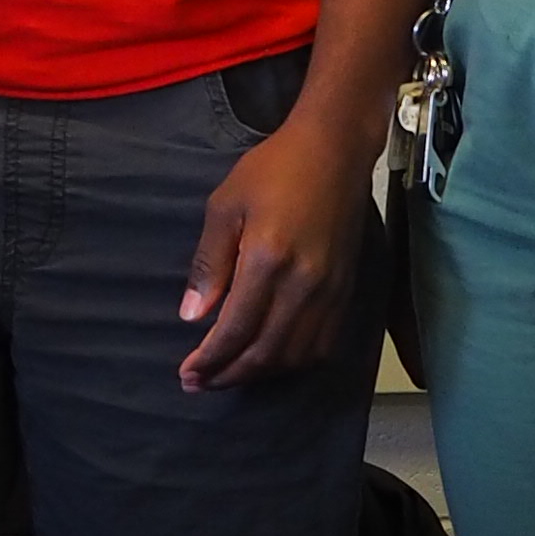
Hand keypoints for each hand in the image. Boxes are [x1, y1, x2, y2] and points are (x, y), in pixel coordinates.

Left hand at [177, 109, 375, 388]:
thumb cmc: (272, 170)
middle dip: (230, 374)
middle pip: (266, 352)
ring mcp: (331, 292)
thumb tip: (192, 316)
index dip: (210, 360)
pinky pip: (322, 344)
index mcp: (268, 261)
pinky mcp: (347, 291)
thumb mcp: (225, 206)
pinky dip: (294, 361)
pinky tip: (271, 359)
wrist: (334, 152)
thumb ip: (209, 263)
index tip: (187, 374)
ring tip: (229, 374)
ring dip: (260, 372)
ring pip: (296, 355)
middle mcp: (304, 286)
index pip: (236, 330)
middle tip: (199, 383)